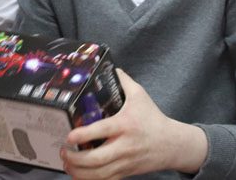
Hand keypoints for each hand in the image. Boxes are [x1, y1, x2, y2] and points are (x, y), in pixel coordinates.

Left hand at [61, 70, 207, 178]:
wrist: (171, 144)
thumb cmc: (153, 118)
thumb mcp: (140, 95)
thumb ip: (123, 81)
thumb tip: (108, 67)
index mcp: (126, 124)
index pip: (102, 131)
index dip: (84, 135)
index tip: (69, 136)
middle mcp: (125, 146)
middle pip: (97, 159)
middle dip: (76, 159)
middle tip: (64, 150)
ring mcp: (125, 162)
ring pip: (99, 174)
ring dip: (78, 172)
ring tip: (67, 163)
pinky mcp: (125, 173)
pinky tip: (78, 174)